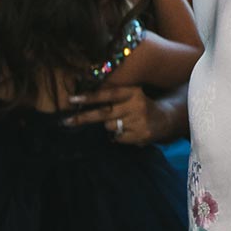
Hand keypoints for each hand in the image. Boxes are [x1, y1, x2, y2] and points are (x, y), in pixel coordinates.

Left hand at [65, 82, 182, 144]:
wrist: (165, 119)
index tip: (71, 100)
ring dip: (110, 127)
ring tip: (122, 123)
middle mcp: (136, 105)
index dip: (89, 97)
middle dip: (83, 118)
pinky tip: (128, 132)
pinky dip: (118, 136)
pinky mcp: (140, 135)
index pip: (107, 94)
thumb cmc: (139, 105)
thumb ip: (111, 98)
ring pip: (109, 127)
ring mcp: (138, 121)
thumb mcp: (129, 96)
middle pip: (103, 113)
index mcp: (132, 92)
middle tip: (66, 122)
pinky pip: (117, 138)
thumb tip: (82, 102)